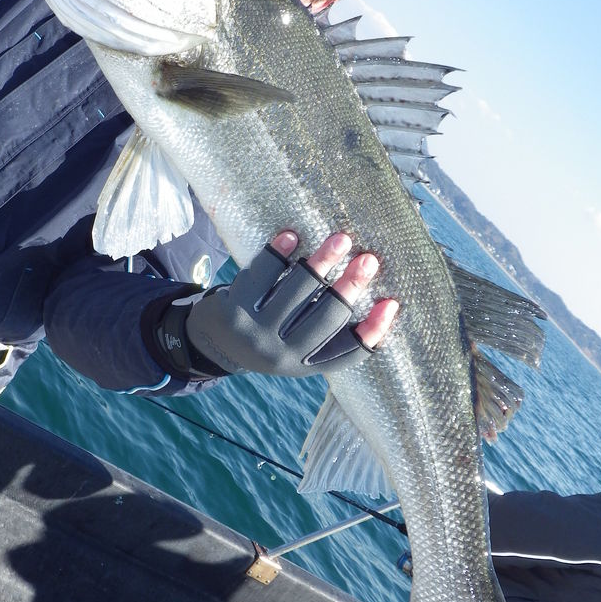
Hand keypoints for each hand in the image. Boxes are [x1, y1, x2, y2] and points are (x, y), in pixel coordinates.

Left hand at [154, 229, 398, 379]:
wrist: (208, 343)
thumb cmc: (266, 336)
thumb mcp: (295, 347)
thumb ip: (326, 330)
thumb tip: (376, 297)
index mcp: (304, 365)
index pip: (346, 353)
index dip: (373, 330)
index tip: (392, 303)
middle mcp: (281, 355)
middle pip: (326, 318)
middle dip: (351, 286)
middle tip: (369, 259)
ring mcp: (255, 333)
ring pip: (297, 292)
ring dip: (322, 262)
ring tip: (340, 239)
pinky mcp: (233, 309)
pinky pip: (262, 275)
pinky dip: (279, 253)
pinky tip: (292, 236)